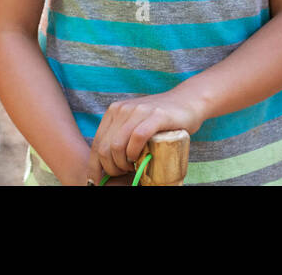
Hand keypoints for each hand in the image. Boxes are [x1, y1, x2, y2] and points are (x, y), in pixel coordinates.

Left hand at [86, 91, 202, 182]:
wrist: (187, 101)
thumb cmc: (161, 119)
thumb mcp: (135, 123)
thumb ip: (122, 135)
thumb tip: (107, 164)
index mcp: (114, 111)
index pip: (97, 143)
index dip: (94, 165)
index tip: (96, 180)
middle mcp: (123, 109)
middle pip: (105, 147)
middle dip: (110, 168)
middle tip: (123, 173)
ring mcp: (139, 111)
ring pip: (117, 145)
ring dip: (122, 164)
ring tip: (132, 168)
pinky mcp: (156, 115)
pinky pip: (138, 137)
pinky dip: (134, 152)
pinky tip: (139, 158)